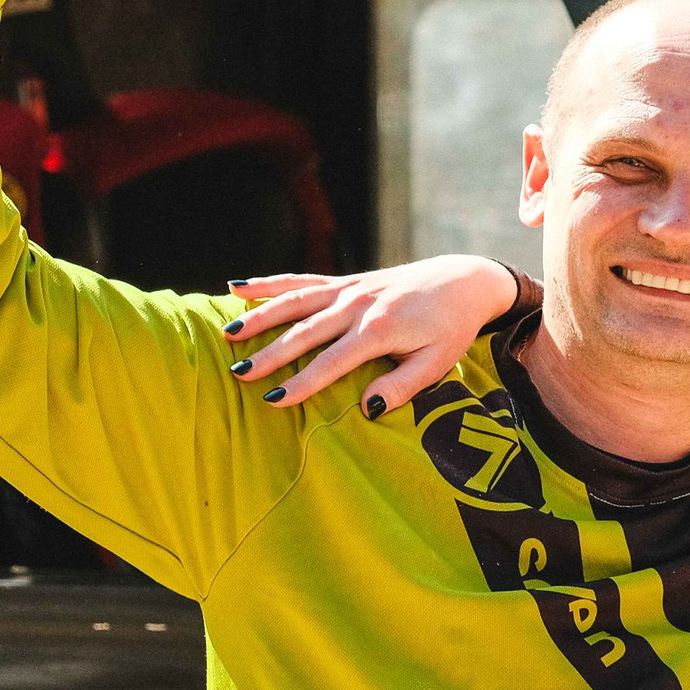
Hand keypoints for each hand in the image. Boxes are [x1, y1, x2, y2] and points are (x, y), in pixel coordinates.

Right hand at [224, 257, 526, 416]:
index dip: (302, 382)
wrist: (462, 281)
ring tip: (227, 334)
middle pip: (305, 332)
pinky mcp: (346, 281)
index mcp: (380, 329)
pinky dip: (269, 284)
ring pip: (295, 302)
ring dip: (260, 317)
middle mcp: (358, 305)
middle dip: (270, 354)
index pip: (332, 361)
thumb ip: (404, 384)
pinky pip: (301, 280)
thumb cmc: (451, 328)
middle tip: (238, 375)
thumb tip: (368, 408)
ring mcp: (349, 289)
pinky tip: (236, 286)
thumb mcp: (439, 361)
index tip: (274, 401)